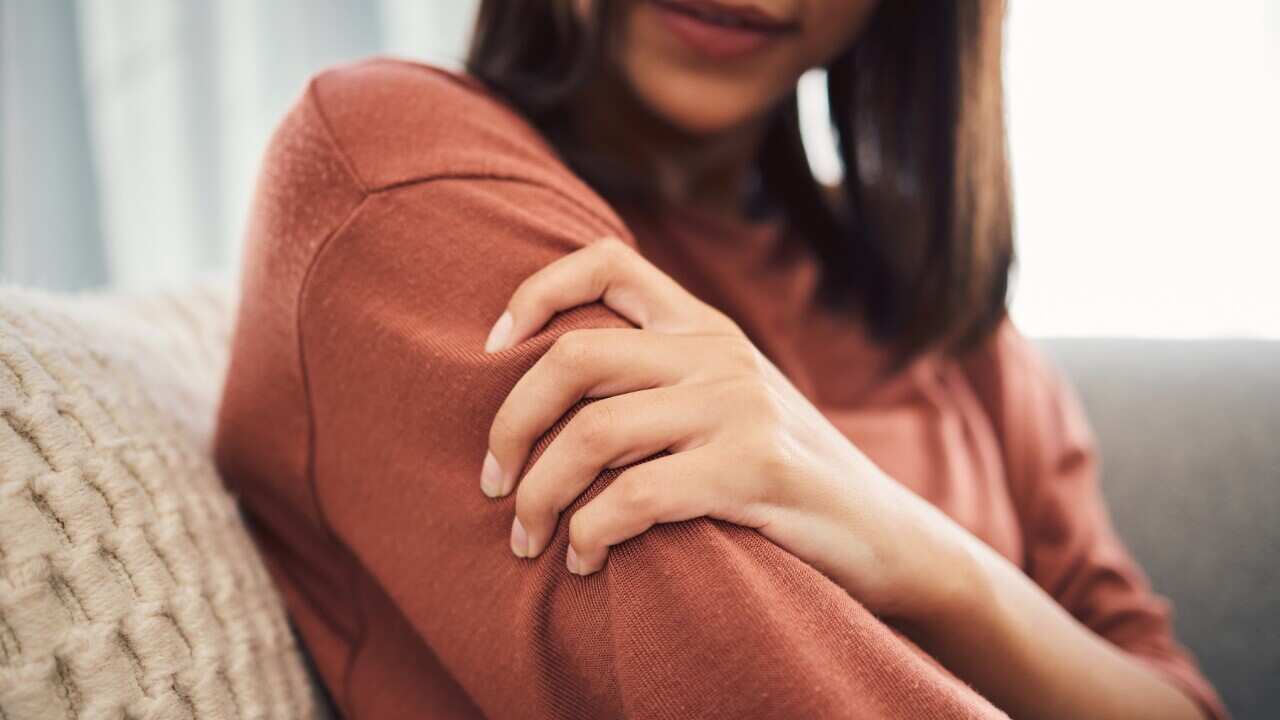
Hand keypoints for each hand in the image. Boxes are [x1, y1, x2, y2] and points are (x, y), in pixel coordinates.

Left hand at [480, 238, 976, 622]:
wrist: (885, 536)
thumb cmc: (782, 479)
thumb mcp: (728, 404)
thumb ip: (660, 382)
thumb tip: (547, 402)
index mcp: (704, 328)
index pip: (606, 262)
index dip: (534, 292)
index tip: (491, 348)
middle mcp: (718, 353)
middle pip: (573, 357)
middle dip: (510, 424)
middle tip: (493, 485)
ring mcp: (739, 407)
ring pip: (592, 434)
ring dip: (539, 496)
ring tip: (527, 541)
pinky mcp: (754, 470)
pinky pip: (633, 498)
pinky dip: (589, 535)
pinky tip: (585, 563)